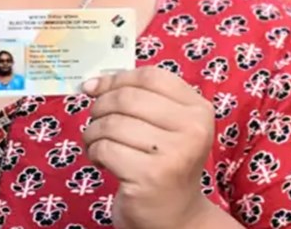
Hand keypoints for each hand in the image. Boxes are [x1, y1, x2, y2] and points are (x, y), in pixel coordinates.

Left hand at [82, 67, 216, 228]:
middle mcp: (192, 129)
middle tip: (95, 121)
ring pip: (112, 124)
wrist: (176, 217)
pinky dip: (94, 153)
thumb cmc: (164, 165)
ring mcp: (173, 154)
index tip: (95, 87)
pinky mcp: (150, 177)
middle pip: (128, 98)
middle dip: (100, 106)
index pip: (151, 76)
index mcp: (199, 110)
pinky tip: (102, 162)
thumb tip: (92, 83)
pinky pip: (105, 149)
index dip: (117, 78)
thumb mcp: (166, 127)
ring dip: (93, 133)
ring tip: (96, 144)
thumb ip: (139, 99)